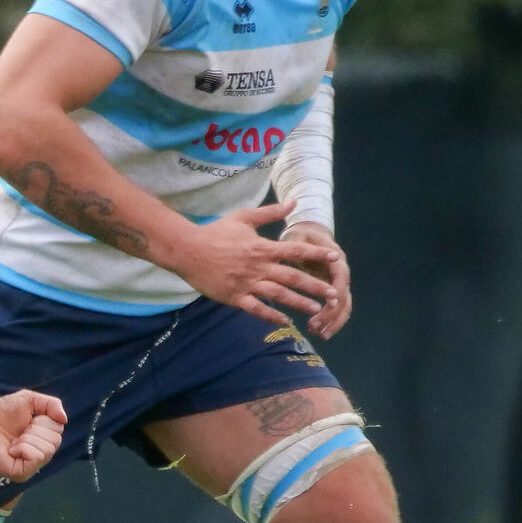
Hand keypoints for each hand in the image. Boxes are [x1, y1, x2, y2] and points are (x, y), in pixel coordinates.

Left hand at [0, 390, 66, 480]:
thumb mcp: (28, 399)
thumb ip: (51, 404)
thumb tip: (64, 419)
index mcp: (44, 437)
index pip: (59, 428)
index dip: (43, 420)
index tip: (27, 420)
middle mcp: (40, 453)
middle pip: (55, 440)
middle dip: (35, 430)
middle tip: (18, 431)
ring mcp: (31, 465)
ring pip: (47, 450)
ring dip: (27, 439)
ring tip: (13, 440)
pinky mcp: (21, 473)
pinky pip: (36, 458)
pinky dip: (24, 448)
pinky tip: (11, 449)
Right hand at [170, 201, 337, 326]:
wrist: (187, 249)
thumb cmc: (215, 232)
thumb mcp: (244, 217)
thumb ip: (271, 212)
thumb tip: (294, 201)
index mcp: (262, 248)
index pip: (295, 251)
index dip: (316, 255)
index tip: (334, 258)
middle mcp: (258, 267)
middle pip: (293, 278)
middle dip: (315, 286)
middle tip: (334, 294)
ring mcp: (247, 283)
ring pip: (279, 295)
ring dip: (299, 303)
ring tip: (316, 309)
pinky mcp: (234, 297)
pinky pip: (256, 309)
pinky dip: (271, 315)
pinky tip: (285, 320)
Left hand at [284, 222, 352, 337]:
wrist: (308, 234)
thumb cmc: (300, 235)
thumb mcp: (296, 237)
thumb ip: (297, 245)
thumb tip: (298, 253)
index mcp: (335, 258)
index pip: (340, 278)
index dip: (336, 291)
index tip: (328, 304)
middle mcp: (340, 272)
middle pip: (344, 296)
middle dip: (332, 313)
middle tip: (314, 326)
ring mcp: (338, 282)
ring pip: (344, 305)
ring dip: (333, 320)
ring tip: (319, 333)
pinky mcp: (332, 290)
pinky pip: (336, 307)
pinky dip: (331, 319)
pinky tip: (319, 331)